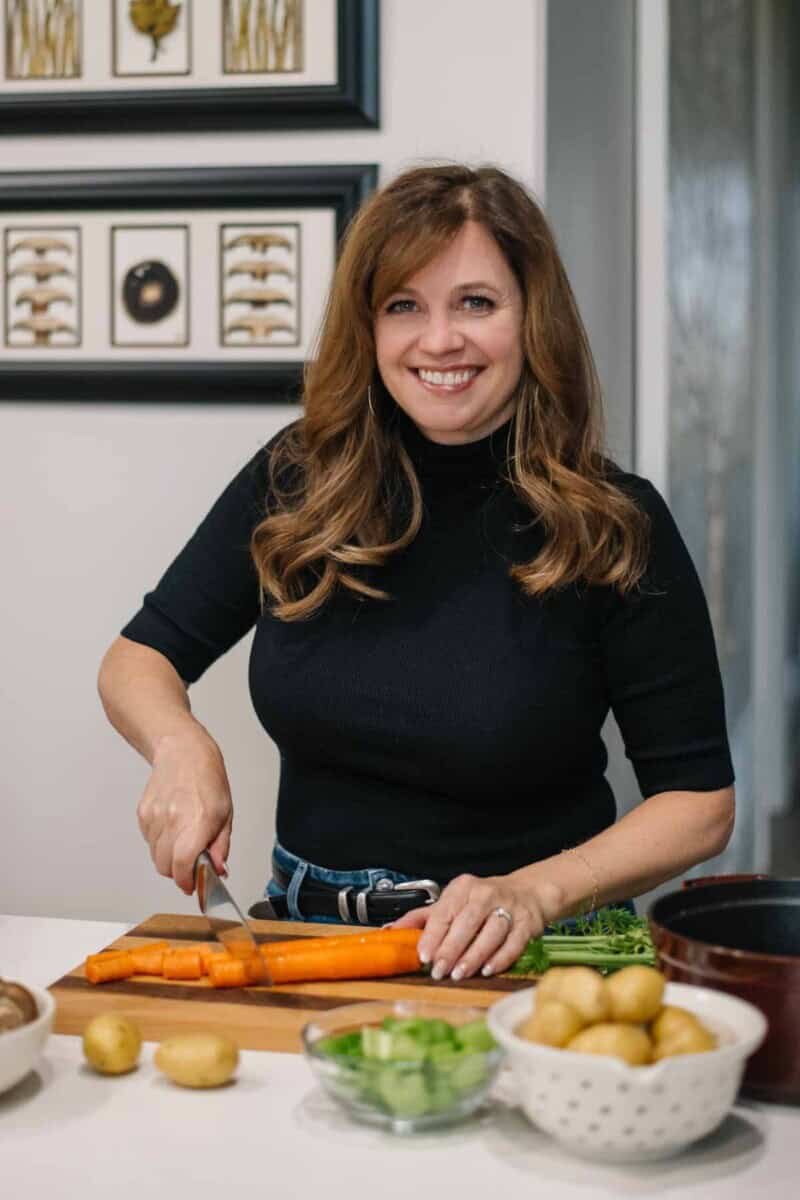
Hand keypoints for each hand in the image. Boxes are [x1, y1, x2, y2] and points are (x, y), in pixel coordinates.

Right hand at [136, 726, 232, 894]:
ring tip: (183, 838)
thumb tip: (218, 870)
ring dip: (168, 857)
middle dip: (178, 872)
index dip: (186, 882)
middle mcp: (173, 821)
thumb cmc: (207, 780)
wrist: (183, 753)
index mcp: (197, 822)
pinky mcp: (143, 814)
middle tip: (190, 864)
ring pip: (156, 856)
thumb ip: (221, 847)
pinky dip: (159, 842)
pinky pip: (149, 841)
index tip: (192, 885)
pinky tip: (172, 825)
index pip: (182, 866)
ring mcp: (154, 818)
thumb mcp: (225, 814)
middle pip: (165, 867)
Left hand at [390, 873, 558, 979]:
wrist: (526, 892)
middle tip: (439, 971)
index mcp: (463, 888)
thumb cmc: (482, 901)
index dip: (433, 936)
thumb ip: (423, 917)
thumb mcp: (452, 902)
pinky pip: (513, 943)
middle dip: (451, 949)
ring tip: (460, 973)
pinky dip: (500, 958)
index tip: (424, 956)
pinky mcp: (526, 923)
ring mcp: (508, 907)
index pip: (444, 912)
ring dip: (474, 955)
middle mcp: (486, 894)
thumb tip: (392, 931)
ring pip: (490, 933)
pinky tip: (488, 970)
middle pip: (467, 923)